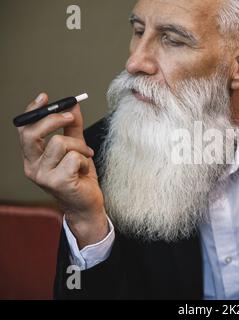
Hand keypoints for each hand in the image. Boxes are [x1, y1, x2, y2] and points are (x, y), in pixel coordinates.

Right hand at [17, 93, 107, 247]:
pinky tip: (84, 170)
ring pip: (60, 142)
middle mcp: (32, 167)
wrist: (87, 205)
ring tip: (86, 156)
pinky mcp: (58, 182)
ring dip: (79, 146)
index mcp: (33, 158)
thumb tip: (73, 104)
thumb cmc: (80, 178)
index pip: (24, 130)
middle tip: (70, 117)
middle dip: (54, 120)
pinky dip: (84, 160)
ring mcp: (43, 176)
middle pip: (32, 133)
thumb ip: (73, 128)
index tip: (45, 97)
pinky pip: (74, 157)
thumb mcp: (76, 148)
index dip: (33, 112)